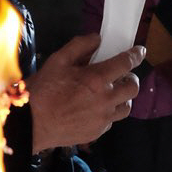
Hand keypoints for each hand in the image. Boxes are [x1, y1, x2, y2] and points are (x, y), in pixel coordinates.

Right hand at [28, 35, 143, 151]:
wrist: (31, 124)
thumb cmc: (42, 90)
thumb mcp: (58, 60)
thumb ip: (80, 46)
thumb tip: (97, 39)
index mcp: (97, 79)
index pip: (126, 63)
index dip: (136, 55)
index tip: (139, 51)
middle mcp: (105, 100)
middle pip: (133, 88)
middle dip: (131, 78)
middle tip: (123, 76)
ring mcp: (103, 119)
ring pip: (126, 107)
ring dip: (123, 98)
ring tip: (112, 94)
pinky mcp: (96, 132)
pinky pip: (111, 122)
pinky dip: (108, 113)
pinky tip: (96, 109)